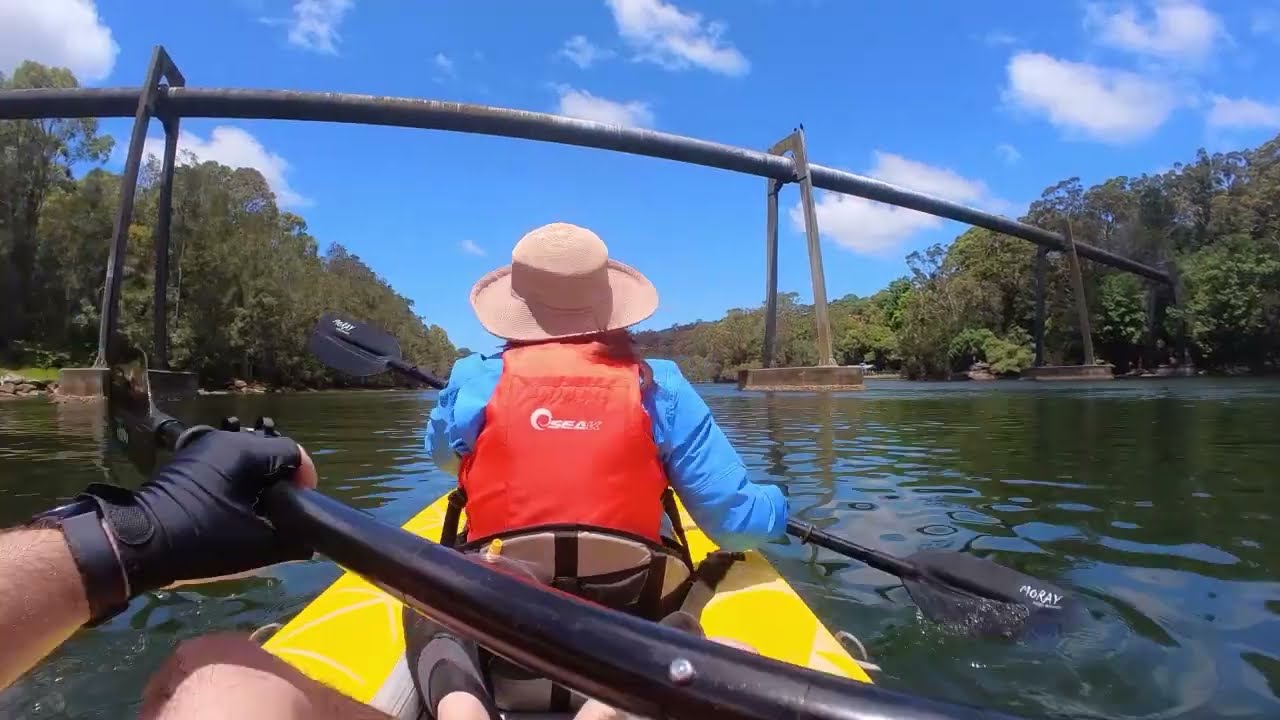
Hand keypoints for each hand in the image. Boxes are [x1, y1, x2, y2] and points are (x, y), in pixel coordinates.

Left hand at [79, 428, 318, 598]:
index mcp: (244, 451)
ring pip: (247, 461)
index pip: (293, 454)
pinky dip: (236, 486)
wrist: (137, 545)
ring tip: (256, 518)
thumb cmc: (202, 540)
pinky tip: (231, 514)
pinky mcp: (186, 464)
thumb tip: (308, 538)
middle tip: (281, 517)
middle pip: (270, 454)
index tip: (302, 509)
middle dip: (281, 485)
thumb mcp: (258, 546)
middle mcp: (223, 440)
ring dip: (258, 487)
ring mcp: (201, 449)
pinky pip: (225, 467)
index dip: (305, 481)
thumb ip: (294, 539)